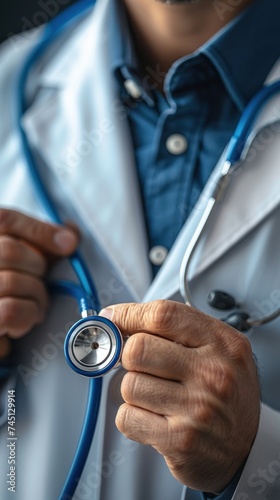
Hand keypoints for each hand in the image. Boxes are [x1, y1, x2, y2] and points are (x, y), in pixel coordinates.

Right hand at [0, 209, 77, 357]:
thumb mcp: (26, 266)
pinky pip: (12, 311)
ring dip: (36, 297)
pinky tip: (20, 324)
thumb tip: (71, 235)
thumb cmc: (9, 299)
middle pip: (11, 251)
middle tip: (40, 284)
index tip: (69, 244)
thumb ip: (42, 246)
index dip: (41, 230)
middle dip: (38, 269)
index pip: (5, 219)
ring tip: (33, 307)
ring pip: (13, 281)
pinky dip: (27, 317)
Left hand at [100, 300, 260, 493]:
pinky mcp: (180, 440)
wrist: (247, 446)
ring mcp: (197, 408)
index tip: (112, 318)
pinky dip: (132, 417)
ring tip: (156, 395)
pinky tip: (155, 417)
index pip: (163, 315)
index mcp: (222, 343)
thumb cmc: (225, 392)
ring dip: (133, 390)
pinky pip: (127, 418)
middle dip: (128, 356)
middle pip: (137, 349)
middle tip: (139, 364)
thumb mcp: (218, 348)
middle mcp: (212, 373)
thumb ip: (176, 329)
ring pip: (128, 385)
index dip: (127, 314)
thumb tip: (116, 319)